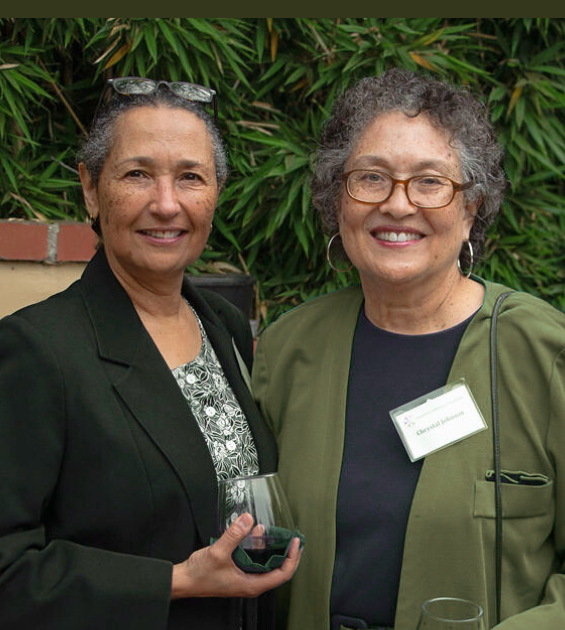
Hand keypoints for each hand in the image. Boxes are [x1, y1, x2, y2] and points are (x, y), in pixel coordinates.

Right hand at [171, 513, 301, 599]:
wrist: (183, 581)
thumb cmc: (199, 575)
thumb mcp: (218, 552)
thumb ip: (234, 535)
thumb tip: (248, 520)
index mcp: (251, 585)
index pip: (282, 574)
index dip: (292, 558)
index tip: (295, 543)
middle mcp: (250, 583)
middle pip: (278, 570)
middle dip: (287, 553)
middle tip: (293, 538)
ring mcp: (244, 578)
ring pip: (265, 563)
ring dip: (271, 548)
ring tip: (276, 534)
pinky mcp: (238, 571)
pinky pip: (254, 559)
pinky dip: (258, 547)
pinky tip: (254, 533)